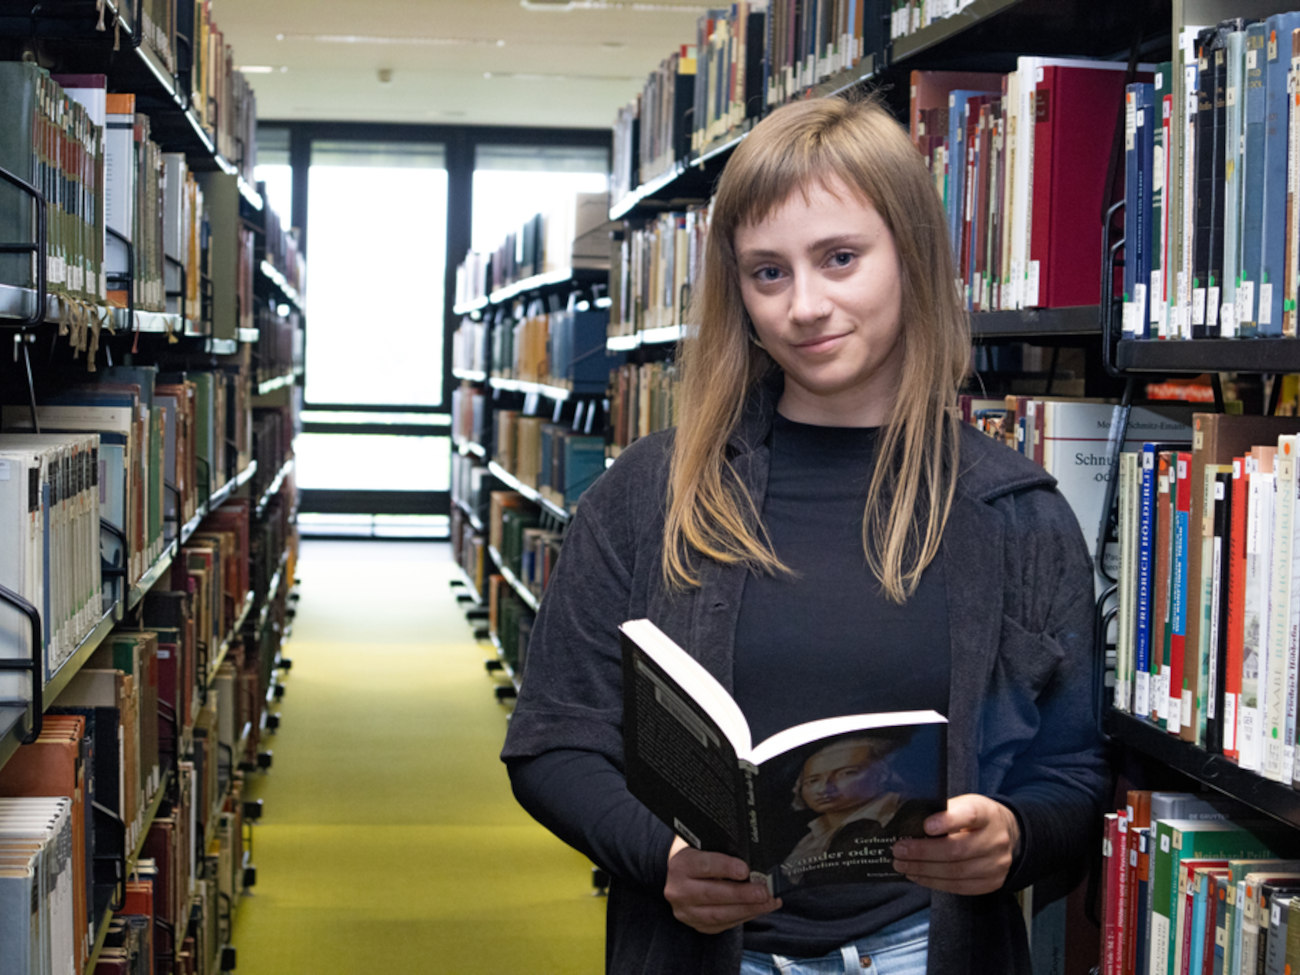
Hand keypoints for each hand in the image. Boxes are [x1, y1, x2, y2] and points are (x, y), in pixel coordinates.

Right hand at [663, 836, 782, 933]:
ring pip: (718, 915)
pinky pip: (722, 924)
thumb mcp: (703, 845)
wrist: (679, 874)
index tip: (745, 869)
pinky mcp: (696, 924)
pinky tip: (758, 909)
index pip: (704, 866)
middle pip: (712, 894)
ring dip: (747, 909)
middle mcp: (679, 890)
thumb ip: (722, 850)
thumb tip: (752, 858)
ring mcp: (686, 911)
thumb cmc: (697, 855)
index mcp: (681, 865)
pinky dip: (743, 917)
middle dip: (742, 895)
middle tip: (764, 892)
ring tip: (768, 903)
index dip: (726, 868)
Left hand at [890, 794, 1020, 895]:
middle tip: (899, 850)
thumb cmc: (977, 818)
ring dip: (924, 871)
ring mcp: (996, 864)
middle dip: (923, 852)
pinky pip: (959, 887)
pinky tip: (918, 876)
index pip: (969, 816)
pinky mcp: (991, 883)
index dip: (947, 821)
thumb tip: (911, 823)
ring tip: (903, 865)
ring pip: (956, 872)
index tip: (925, 825)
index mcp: (987, 814)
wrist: (1008, 835)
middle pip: (958, 850)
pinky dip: (934, 882)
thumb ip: (944, 811)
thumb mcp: (965, 803)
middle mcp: (996, 840)